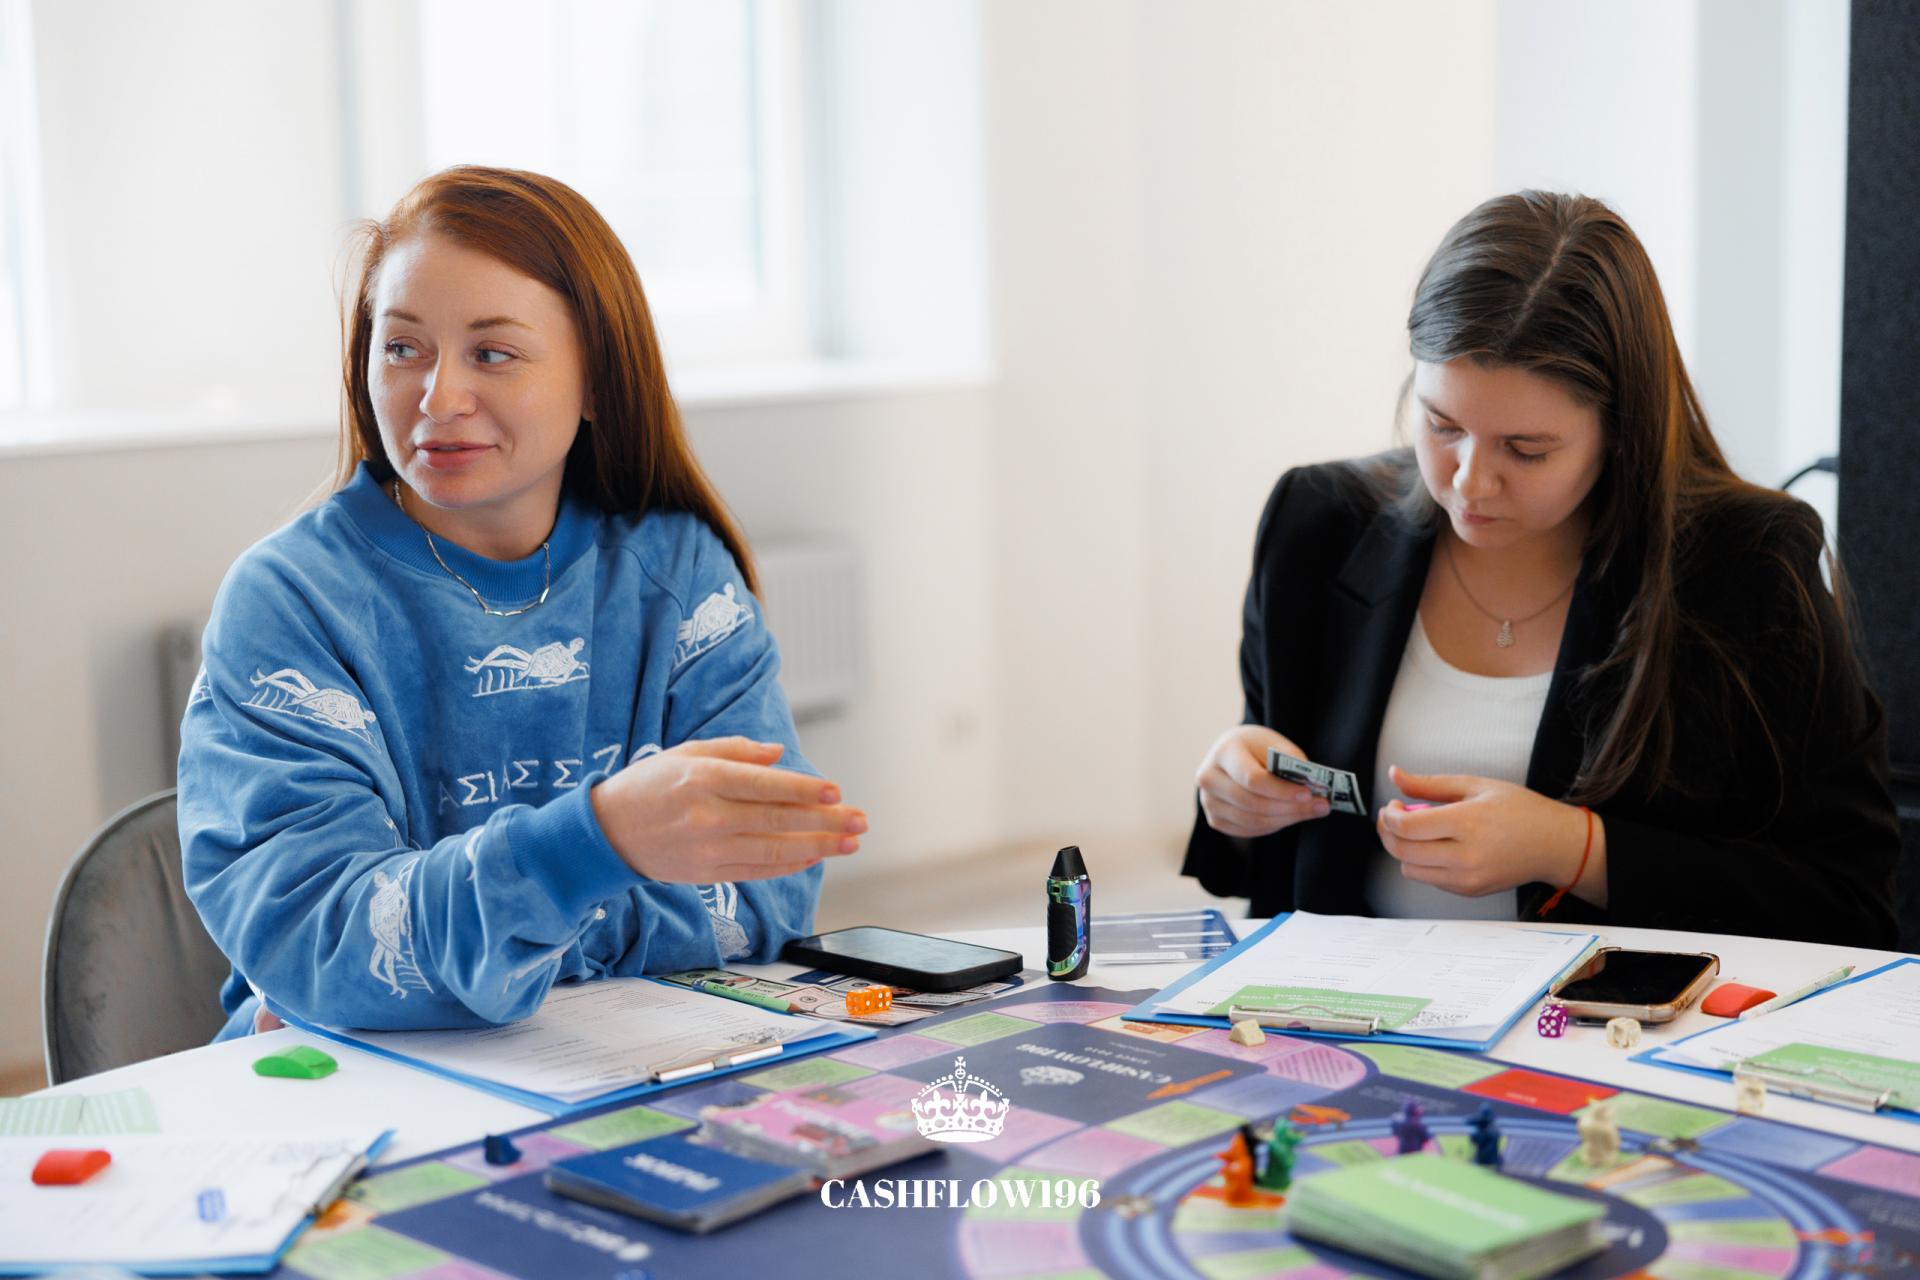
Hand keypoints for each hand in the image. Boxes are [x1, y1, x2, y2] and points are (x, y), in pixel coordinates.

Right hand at [590, 737, 864, 882]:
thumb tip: (780, 755)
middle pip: (778, 821)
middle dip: (826, 822)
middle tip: (860, 820)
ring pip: (774, 850)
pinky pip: (758, 871)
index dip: (804, 790)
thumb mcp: (688, 753)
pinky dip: (790, 864)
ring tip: (850, 842)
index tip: (836, 792)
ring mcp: (708, 850)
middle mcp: (709, 816)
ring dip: (819, 847)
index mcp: (705, 779)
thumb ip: (736, 751)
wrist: (607, 832)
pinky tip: (815, 856)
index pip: (764, 786)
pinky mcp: (707, 874)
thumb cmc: (651, 783)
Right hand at [1195, 724, 1331, 837]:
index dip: (1281, 790)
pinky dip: (1274, 825)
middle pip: (1252, 803)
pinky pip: (1249, 830)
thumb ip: (1292, 763)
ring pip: (1252, 821)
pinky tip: (1291, 815)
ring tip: (1312, 811)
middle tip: (1321, 806)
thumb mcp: (1275, 744)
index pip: (1252, 779)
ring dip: (1287, 819)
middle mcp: (1208, 777)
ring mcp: (1208, 801)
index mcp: (1224, 752)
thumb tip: (1314, 787)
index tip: (1308, 793)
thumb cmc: (1258, 748)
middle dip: (1290, 808)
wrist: (1234, 754)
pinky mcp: (1215, 819)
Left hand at [1375, 764, 1598, 899]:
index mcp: (1467, 823)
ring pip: (1409, 869)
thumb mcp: (1475, 785)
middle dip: (1387, 832)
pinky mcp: (1469, 891)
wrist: (1554, 844)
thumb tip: (1394, 774)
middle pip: (1402, 850)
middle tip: (1393, 816)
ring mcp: (1467, 878)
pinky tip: (1437, 845)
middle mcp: (1466, 855)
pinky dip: (1423, 863)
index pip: (1407, 827)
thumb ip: (1429, 783)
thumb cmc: (1520, 810)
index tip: (1392, 804)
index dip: (1389, 815)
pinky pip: (1429, 879)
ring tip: (1417, 831)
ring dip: (1403, 849)